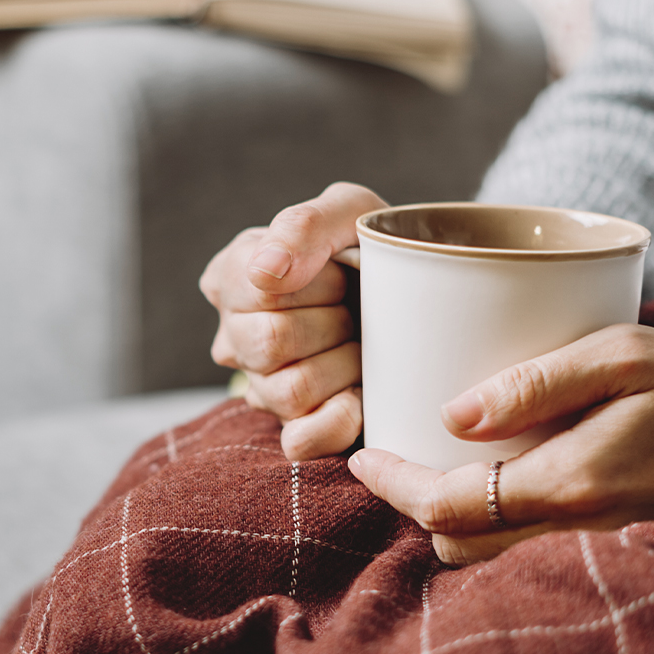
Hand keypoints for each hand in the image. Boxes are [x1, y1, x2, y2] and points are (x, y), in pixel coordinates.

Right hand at [200, 182, 386, 459]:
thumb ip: (304, 225)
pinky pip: (301, 441)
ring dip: (343, 365)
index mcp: (233, 276)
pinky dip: (339, 418)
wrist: (420, 295)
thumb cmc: (374, 250)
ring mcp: (262, 387)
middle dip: (332, 322)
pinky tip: (362, 393)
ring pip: (289, 391)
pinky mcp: (296, 428)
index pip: (258, 289)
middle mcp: (234, 336)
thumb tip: (267, 271)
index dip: (316, 282)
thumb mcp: (349, 212)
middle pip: (268, 343)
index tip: (342, 270)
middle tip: (356, 308)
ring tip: (362, 344)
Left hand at [347, 325, 653, 564]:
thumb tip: (451, 414)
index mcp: (568, 485)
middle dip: (416, 504)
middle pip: (454, 544)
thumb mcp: (617, 356)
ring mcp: (587, 549)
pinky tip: (486, 485)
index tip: (364, 454)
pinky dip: (487, 528)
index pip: (449, 505)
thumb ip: (534, 383)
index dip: (395, 483)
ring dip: (450, 520)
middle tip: (395, 454)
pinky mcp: (598, 549)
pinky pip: (518, 555)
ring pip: (482, 558)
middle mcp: (572, 531)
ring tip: (434, 466)